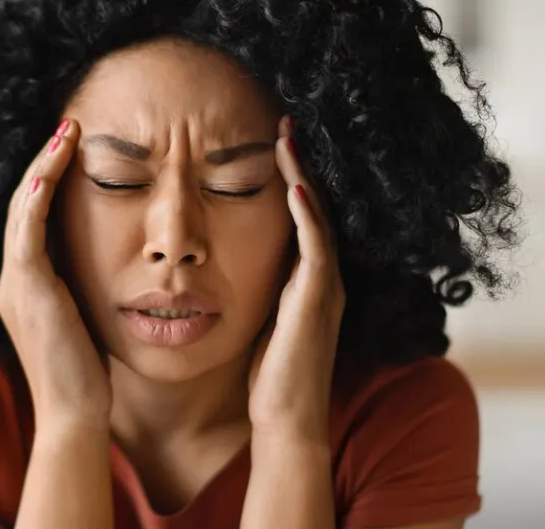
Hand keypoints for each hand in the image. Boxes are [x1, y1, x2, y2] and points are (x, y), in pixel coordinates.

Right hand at [0, 119, 111, 425]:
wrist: (76, 416)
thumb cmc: (91, 376)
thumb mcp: (88, 321)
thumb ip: (90, 292)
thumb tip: (119, 269)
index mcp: (27, 286)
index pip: (32, 218)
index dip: (48, 180)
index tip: (74, 148)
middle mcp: (13, 280)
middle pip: (21, 204)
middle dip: (43, 162)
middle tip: (69, 125)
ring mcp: (16, 285)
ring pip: (20, 209)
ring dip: (42, 166)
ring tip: (67, 132)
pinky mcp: (27, 291)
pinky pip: (27, 232)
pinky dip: (37, 195)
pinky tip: (53, 167)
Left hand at [247, 116, 345, 440]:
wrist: (285, 420)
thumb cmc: (267, 375)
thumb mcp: (255, 317)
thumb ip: (251, 286)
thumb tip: (220, 262)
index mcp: (306, 279)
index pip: (300, 216)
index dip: (288, 178)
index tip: (270, 141)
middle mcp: (321, 276)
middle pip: (313, 206)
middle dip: (299, 164)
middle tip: (284, 122)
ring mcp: (324, 286)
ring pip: (317, 217)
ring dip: (302, 175)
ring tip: (287, 137)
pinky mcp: (317, 299)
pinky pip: (316, 245)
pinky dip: (307, 213)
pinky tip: (294, 184)